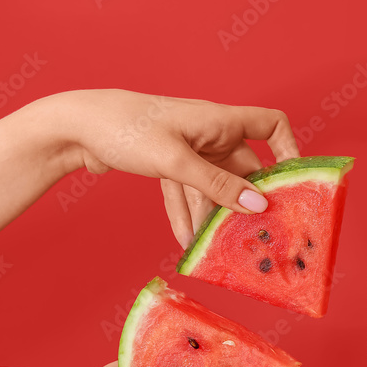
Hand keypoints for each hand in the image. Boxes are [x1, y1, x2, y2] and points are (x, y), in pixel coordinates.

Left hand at [56, 89, 299, 247]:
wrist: (73, 126)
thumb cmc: (125, 129)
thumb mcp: (176, 161)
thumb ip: (218, 186)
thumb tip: (258, 205)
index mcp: (219, 120)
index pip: (271, 126)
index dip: (288, 150)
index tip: (293, 184)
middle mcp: (209, 133)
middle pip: (243, 168)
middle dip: (246, 201)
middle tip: (254, 232)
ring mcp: (188, 148)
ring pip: (213, 186)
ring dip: (212, 215)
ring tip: (214, 245)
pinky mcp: (166, 162)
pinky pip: (186, 191)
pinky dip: (186, 214)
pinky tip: (185, 240)